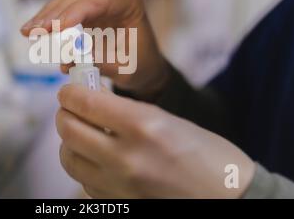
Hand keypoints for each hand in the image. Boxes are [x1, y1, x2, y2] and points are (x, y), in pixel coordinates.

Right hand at [20, 0, 167, 94]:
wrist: (145, 67)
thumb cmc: (141, 65)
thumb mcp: (124, 66)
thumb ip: (99, 60)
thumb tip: (69, 58)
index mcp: (129, 2)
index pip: (96, 1)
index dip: (73, 14)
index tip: (54, 29)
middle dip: (53, 15)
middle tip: (33, 31)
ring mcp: (98, 2)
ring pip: (66, 3)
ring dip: (46, 17)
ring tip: (28, 32)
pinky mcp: (87, 12)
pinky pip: (64, 12)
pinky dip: (49, 23)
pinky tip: (34, 32)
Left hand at [56, 84, 254, 197]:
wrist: (229, 198)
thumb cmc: (207, 154)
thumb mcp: (168, 120)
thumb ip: (126, 112)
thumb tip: (91, 102)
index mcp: (142, 126)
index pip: (85, 102)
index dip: (70, 92)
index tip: (69, 90)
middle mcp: (126, 157)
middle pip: (69, 130)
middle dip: (64, 113)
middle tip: (69, 108)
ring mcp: (119, 185)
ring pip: (69, 158)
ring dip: (68, 141)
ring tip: (79, 133)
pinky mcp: (119, 203)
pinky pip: (84, 181)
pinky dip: (82, 165)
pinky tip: (94, 158)